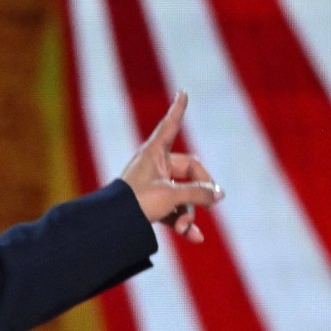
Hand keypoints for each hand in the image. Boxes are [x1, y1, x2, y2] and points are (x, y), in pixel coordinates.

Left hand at [120, 91, 223, 242]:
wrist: (111, 226)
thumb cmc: (136, 203)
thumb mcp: (171, 196)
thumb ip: (198, 193)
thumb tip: (219, 194)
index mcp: (154, 153)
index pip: (170, 126)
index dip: (178, 110)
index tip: (182, 92)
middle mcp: (155, 165)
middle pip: (190, 173)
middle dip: (198, 194)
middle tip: (209, 206)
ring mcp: (154, 186)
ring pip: (183, 196)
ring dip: (188, 214)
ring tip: (185, 229)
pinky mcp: (152, 205)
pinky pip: (174, 211)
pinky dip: (182, 223)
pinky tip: (193, 237)